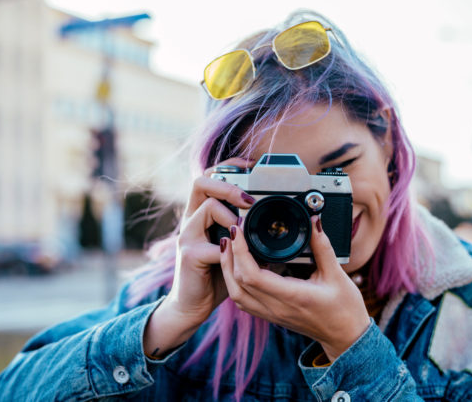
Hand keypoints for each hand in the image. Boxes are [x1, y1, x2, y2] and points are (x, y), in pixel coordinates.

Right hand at [143, 157, 254, 357]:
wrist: (193, 305)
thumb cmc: (216, 276)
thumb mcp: (236, 250)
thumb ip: (250, 236)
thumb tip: (283, 229)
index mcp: (203, 214)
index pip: (211, 176)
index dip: (230, 167)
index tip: (252, 166)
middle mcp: (192, 220)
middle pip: (201, 181)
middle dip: (228, 184)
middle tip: (250, 198)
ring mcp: (188, 236)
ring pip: (206, 205)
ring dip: (230, 212)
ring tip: (243, 227)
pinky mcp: (189, 255)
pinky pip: (211, 243)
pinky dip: (230, 248)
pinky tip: (239, 254)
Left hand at [219, 215, 369, 360]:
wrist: (345, 337)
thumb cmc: (344, 308)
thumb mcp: (337, 274)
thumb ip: (323, 246)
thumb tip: (314, 221)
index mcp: (292, 296)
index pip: (253, 275)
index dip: (240, 251)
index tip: (239, 230)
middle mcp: (276, 307)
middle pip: (237, 283)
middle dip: (230, 254)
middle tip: (233, 230)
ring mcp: (271, 314)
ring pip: (236, 293)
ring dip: (227, 268)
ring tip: (229, 245)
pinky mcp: (270, 315)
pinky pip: (243, 300)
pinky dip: (234, 281)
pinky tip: (238, 265)